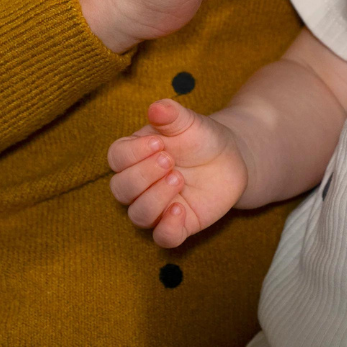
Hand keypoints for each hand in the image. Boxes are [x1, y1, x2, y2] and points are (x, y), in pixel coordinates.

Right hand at [108, 99, 248, 248]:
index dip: (132, 152)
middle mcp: (140, 184)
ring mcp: (157, 207)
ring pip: (138, 215)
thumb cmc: (201, 137)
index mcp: (135, 154)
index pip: (116, 157)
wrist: (229, 157)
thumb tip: (156, 108)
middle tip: (169, 159)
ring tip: (178, 178)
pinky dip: (168, 228)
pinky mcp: (177, 225)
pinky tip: (180, 210)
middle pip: (121, 189)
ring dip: (155, 198)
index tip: (158, 141)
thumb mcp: (189, 121)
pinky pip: (162, 238)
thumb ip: (171, 114)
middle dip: (142, 175)